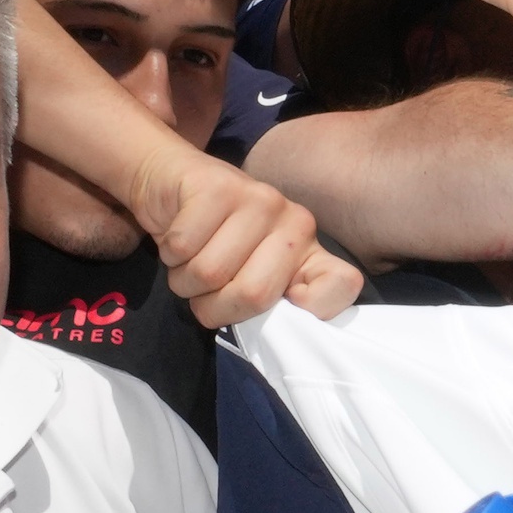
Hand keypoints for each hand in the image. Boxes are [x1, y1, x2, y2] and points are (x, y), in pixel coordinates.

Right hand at [126, 140, 360, 323]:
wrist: (172, 182)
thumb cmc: (213, 241)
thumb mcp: (247, 276)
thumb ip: (269, 300)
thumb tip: (277, 330)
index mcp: (310, 251)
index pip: (343, 284)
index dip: (314, 308)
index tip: (282, 303)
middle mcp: (296, 222)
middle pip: (254, 294)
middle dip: (212, 304)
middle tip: (207, 286)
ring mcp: (260, 199)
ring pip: (210, 273)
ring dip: (184, 280)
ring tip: (190, 259)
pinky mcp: (218, 187)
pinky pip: (183, 247)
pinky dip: (169, 254)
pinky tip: (179, 236)